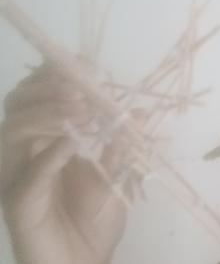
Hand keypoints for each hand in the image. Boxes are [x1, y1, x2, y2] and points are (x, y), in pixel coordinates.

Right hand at [0, 64, 127, 263]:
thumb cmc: (94, 223)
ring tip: (81, 110)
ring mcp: (16, 179)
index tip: (83, 63)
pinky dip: (49, 155)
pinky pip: (27, 176)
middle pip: (18, 106)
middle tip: (81, 88)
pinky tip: (71, 143)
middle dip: (48, 88)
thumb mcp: (114, 177)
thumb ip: (121, 145)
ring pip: (12, 132)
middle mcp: (23, 156)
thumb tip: (139, 110)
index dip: (54, 76)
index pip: (37, 98)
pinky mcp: (19, 205)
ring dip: (48, 114)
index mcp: (43, 143)